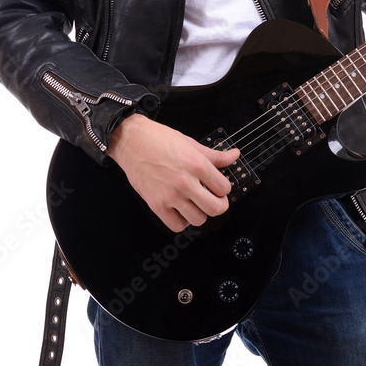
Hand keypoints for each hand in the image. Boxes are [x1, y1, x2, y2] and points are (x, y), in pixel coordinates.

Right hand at [108, 113, 239, 232]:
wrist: (131, 141)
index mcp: (197, 165)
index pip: (224, 188)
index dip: (224, 189)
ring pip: (198, 219)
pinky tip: (181, 210)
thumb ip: (215, 155)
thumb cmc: (158, 139)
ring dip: (200, 213)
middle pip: (216, 208)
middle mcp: (185, 182)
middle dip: (219, 205)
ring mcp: (171, 195)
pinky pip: (177, 225)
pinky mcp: (156, 205)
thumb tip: (234, 155)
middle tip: (214, 199)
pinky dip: (182, 221)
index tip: (219, 187)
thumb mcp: (191, 143)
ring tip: (196, 204)